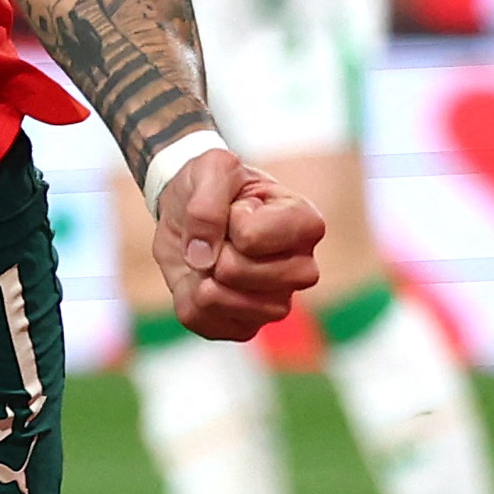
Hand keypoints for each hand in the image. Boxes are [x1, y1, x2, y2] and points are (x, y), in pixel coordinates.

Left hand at [153, 150, 323, 341]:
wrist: (189, 205)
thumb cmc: (213, 183)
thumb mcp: (209, 168)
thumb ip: (206, 205)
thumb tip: (203, 259)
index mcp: (305, 223)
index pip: (252, 237)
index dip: (229, 219)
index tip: (235, 208)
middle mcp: (302, 268)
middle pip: (243, 275)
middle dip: (215, 252)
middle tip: (220, 236)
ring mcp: (277, 302)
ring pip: (231, 306)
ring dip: (202, 278)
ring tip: (210, 257)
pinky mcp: (247, 325)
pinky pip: (207, 324)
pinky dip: (188, 299)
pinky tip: (199, 280)